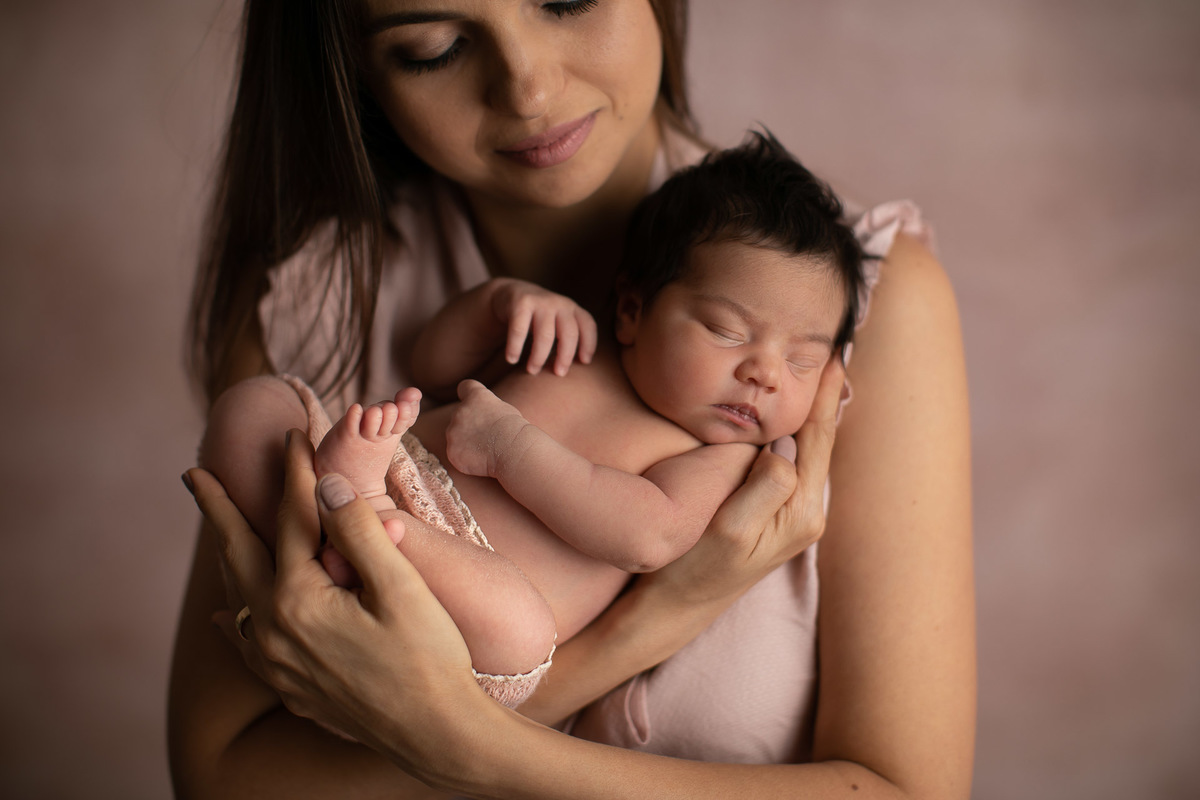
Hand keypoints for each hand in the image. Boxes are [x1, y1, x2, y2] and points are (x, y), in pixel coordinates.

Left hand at [187, 432, 485, 778]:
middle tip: (195, 472)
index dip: (295, 471)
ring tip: (212, 525)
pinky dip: (230, 617)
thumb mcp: (401, 588)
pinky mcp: (288, 684)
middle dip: (218, 508)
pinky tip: (222, 612)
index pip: (292, 517)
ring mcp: (276, 662)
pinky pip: (243, 642)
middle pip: (239, 552)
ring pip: (238, 593)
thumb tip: (324, 483)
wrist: (438, 735)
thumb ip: (358, 531)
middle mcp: (274, 630)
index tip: (294, 433)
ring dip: (225, 553)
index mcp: (300, 599)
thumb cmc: (429, 659)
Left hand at [444, 379, 528, 476]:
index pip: (465, 387)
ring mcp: (453, 432)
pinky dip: (465, 458)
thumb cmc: (515, 430)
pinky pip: (456, 453)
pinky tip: (481, 460)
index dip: (468, 395)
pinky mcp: (453, 451)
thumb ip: (487, 408)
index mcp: (476, 396)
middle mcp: (460, 411)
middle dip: (469, 425)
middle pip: (459, 416)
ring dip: (466, 442)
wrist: (513, 449)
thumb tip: (482, 415)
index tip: (473, 403)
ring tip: (485, 450)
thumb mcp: (503, 409)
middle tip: (486, 436)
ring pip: (455, 436)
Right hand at [490, 278, 596, 375]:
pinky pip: (520, 331)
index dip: (589, 344)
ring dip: (539, 357)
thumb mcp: (556, 323)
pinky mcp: (521, 303)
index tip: (584, 362)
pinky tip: (511, 359)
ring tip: (532, 371)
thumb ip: (566, 340)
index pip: (588, 325)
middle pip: (569, 333)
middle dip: (565, 357)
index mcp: (572, 309)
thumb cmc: (537, 318)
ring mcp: (541, 302)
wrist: (508, 294)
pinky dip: (515, 347)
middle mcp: (560, 303)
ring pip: (545, 335)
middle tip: (558, 374)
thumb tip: (573, 370)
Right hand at [642, 356, 845, 605]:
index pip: (818, 441)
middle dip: (827, 401)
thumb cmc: (694, 568)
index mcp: (801, 511)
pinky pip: (793, 466)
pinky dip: (796, 436)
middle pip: (821, 444)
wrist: (676, 606)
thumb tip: (788, 447)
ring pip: (809, 454)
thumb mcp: (729, 527)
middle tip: (834, 355)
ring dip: (813, 416)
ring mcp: (793, 517)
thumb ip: (765, 486)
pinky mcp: (776, 518)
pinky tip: (791, 422)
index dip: (827, 398)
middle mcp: (807, 514)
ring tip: (820, 379)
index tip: (837, 359)